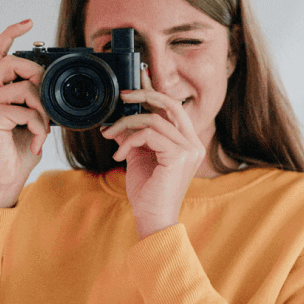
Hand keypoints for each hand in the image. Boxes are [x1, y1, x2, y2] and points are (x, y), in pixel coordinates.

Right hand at [0, 20, 49, 208]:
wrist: (4, 180)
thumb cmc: (18, 151)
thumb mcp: (33, 120)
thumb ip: (37, 101)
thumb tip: (52, 87)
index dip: (11, 34)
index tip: (29, 22)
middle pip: (12, 62)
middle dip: (37, 74)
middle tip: (46, 98)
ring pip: (25, 88)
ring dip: (43, 111)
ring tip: (42, 130)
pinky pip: (27, 111)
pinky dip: (40, 128)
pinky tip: (36, 141)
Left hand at [101, 67, 206, 238]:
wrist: (153, 218)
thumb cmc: (148, 193)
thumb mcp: (138, 158)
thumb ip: (134, 137)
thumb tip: (118, 121)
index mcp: (187, 143)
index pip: (173, 109)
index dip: (154, 93)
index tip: (134, 85)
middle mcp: (193, 143)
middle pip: (170, 104)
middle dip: (144, 95)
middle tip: (122, 96)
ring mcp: (189, 149)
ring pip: (153, 120)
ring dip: (126, 125)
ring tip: (110, 137)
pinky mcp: (179, 156)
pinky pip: (149, 134)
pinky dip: (129, 141)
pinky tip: (119, 155)